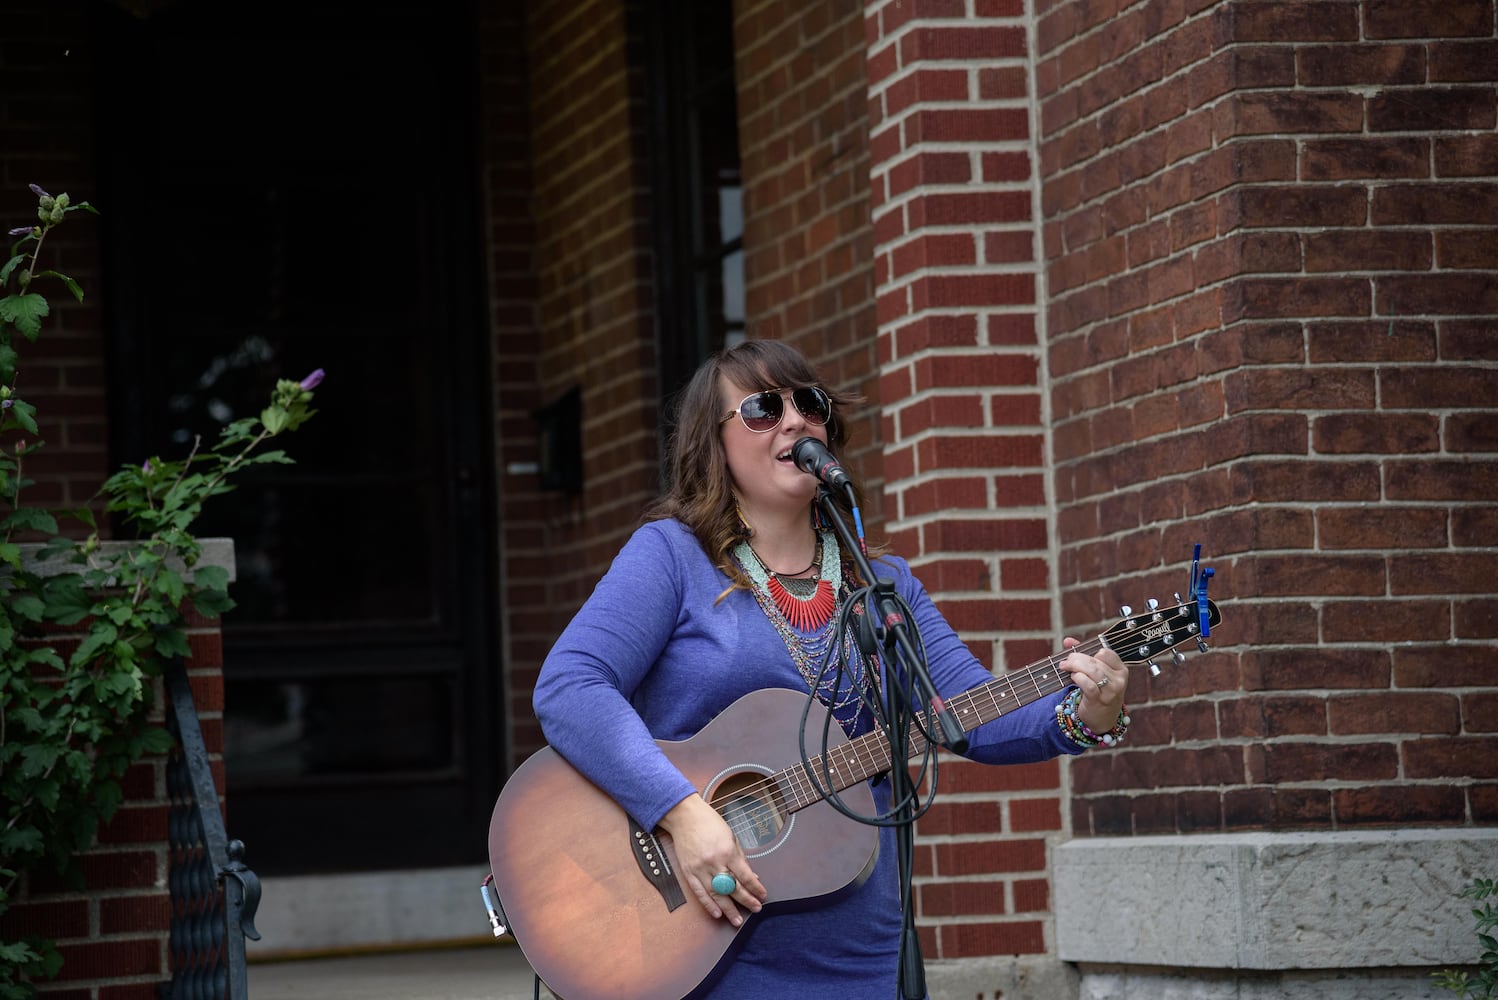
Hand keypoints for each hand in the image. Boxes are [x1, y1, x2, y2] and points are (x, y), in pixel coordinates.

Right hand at [657, 794, 766, 925]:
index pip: (744, 876)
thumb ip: (741, 858)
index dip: (755, 888)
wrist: (685, 816)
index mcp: (727, 851)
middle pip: (732, 887)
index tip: (762, 895)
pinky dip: (708, 904)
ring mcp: (700, 868)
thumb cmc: (709, 823)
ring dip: (728, 909)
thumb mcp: (731, 836)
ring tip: (737, 920)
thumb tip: (751, 876)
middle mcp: (714, 862)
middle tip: (755, 909)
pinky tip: (717, 913)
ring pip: (716, 894)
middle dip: (746, 900)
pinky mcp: (688, 872)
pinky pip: (699, 892)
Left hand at [1062, 637, 1127, 734]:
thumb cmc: (1098, 692)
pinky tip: (1073, 677)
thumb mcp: (1095, 673)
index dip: (1090, 652)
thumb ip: (1082, 655)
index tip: (1078, 655)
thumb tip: (1067, 640)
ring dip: (1075, 666)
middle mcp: (1119, 680)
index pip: (1106, 653)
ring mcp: (1111, 691)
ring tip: (1066, 668)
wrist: (1101, 719)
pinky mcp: (1100, 700)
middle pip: (1096, 661)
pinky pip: (1088, 684)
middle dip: (1077, 658)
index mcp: (1121, 670)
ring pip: (1093, 671)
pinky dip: (1078, 678)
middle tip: (1066, 661)